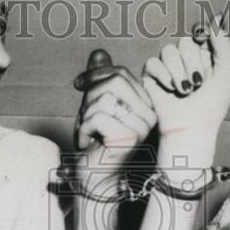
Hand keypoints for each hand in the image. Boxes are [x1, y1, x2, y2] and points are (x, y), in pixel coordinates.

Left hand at [74, 49, 156, 176]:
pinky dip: (84, 130)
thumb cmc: (96, 142)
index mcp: (146, 104)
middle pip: (113, 82)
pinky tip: (88, 144)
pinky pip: (97, 118)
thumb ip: (100, 78)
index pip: (120, 72)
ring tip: (89, 133)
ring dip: (85, 116)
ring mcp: (142, 126)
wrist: (94, 177)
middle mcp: (150, 115)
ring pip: (103, 100)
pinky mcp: (128, 137)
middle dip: (90, 97)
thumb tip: (99, 52)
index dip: (94, 75)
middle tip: (86, 118)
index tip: (79, 85)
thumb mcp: (96, 104)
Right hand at [141, 17, 229, 156]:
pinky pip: (153, 62)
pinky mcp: (151, 75)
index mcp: (204, 55)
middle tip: (198, 84)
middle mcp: (185, 58)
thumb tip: (215, 18)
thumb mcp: (227, 73)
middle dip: (193, 64)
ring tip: (185, 91)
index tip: (206, 51)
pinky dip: (164, 76)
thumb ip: (223, 44)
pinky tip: (170, 89)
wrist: (191, 127)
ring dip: (179, 73)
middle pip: (185, 42)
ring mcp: (167, 66)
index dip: (202, 39)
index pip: (200, 32)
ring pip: (169, 50)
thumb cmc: (212, 105)